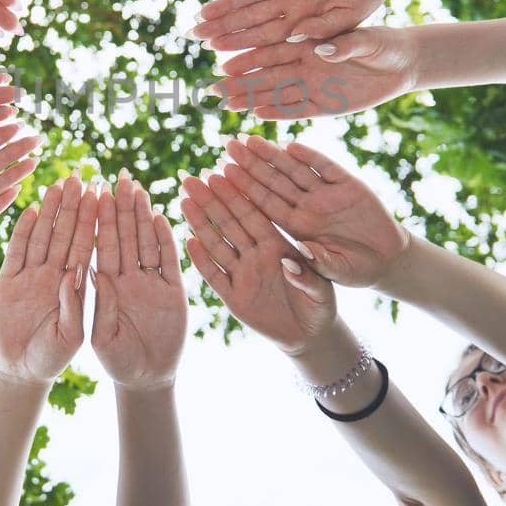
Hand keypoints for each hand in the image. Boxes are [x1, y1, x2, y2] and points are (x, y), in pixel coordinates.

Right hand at [0, 177, 98, 384]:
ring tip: (56, 185)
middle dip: (73, 207)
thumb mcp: (72, 336)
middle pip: (66, 234)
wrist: (21, 371)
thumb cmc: (52, 357)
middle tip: (79, 178)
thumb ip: (75, 307)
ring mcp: (31, 276)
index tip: (102, 196)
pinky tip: (30, 209)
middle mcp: (55, 275)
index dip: (94, 221)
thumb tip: (79, 274)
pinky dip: (23, 231)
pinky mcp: (6, 282)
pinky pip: (16, 251)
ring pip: (43, 237)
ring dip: (50, 211)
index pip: (87, 247)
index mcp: (75, 286)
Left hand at [90, 169, 186, 390]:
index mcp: (103, 286)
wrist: (145, 379)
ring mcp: (149, 282)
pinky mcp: (172, 292)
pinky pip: (169, 261)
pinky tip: (161, 217)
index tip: (91, 191)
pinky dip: (166, 240)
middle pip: (122, 235)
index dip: (96, 219)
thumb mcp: (100, 338)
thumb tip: (92, 271)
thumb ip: (97, 306)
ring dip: (142, 215)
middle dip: (120, 206)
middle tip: (119, 176)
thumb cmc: (116, 361)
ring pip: (144, 241)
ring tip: (139, 188)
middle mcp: (125, 278)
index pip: (99, 245)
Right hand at [180, 172, 333, 354]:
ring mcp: (243, 274)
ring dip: (200, 223)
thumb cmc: (320, 305)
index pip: (254, 215)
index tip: (222, 172)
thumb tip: (291, 263)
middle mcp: (257, 255)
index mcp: (278, 245)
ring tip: (185, 200)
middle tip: (192, 177)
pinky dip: (201, 260)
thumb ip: (308, 276)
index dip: (238, 194)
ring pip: (217, 244)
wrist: (309, 333)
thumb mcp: (321, 291)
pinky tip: (188, 242)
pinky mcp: (234, 297)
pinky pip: (214, 276)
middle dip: (211, 200)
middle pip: (230, 223)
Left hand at [191, 0, 393, 51]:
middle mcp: (289, 3)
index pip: (267, 42)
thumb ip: (324, 27)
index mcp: (302, 22)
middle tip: (197, 39)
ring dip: (226, 5)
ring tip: (202, 16)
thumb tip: (297, 38)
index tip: (223, 67)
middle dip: (224, 30)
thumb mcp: (350, 15)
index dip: (245, 53)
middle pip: (250, 21)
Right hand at [211, 27, 417, 118]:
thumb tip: (324, 47)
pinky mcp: (326, 105)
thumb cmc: (385, 45)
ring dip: (251, 98)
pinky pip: (298, 111)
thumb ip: (346, 44)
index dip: (249, 56)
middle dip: (239, 80)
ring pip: (276, 93)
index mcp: (311, 44)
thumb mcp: (369, 41)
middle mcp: (306, 66)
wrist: (403, 64)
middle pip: (266, 74)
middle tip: (211, 86)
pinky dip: (278, 113)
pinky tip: (257, 115)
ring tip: (225, 103)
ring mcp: (314, 86)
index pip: (274, 50)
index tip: (223, 60)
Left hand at [218, 136, 408, 288]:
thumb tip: (294, 258)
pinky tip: (291, 145)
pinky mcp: (349, 185)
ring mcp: (326, 195)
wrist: (386, 261)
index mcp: (295, 228)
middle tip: (228, 145)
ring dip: (273, 155)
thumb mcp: (334, 275)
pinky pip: (326, 168)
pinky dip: (310, 157)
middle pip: (272, 183)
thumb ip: (315, 268)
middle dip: (250, 165)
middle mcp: (306, 208)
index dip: (243, 191)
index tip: (222, 175)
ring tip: (251, 139)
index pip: (263, 206)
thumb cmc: (354, 270)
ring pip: (294, 171)